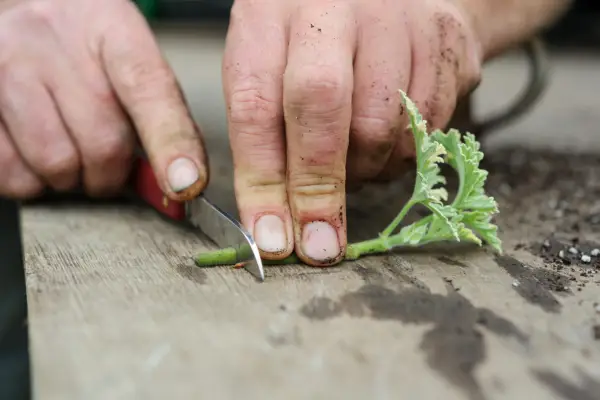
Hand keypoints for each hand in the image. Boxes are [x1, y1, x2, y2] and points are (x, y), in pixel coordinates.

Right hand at [0, 0, 207, 200]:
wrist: (24, 6)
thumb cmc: (86, 43)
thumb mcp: (129, 56)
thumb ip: (157, 114)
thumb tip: (180, 180)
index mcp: (111, 27)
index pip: (149, 90)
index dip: (171, 144)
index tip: (185, 183)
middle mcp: (54, 40)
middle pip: (103, 143)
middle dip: (113, 173)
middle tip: (108, 164)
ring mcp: (7, 65)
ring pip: (56, 164)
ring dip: (71, 178)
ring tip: (70, 152)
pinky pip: (11, 173)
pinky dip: (31, 182)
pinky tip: (36, 154)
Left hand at [222, 0, 481, 265]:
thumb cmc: (317, 46)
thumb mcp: (272, 70)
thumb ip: (266, 136)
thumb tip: (273, 227)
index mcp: (269, 14)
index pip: (256, 107)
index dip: (263, 183)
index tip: (272, 240)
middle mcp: (330, 7)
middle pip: (321, 105)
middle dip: (319, 189)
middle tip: (320, 244)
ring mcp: (394, 17)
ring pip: (382, 126)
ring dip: (364, 172)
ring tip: (353, 165)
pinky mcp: (444, 39)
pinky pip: (427, 126)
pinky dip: (402, 155)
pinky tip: (388, 142)